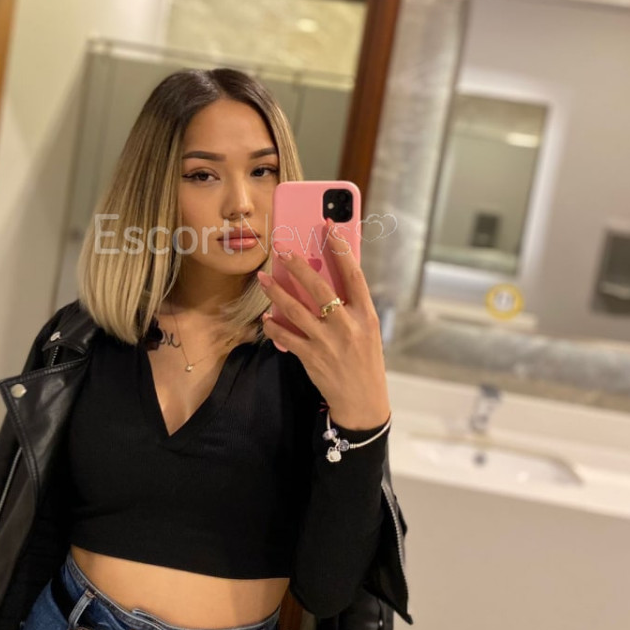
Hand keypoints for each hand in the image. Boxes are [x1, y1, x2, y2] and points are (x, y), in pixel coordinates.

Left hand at [256, 219, 389, 429]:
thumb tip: (323, 279)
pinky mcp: (312, 358)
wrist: (363, 402)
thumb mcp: (366, 331)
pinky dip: (274, 326)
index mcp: (366, 315)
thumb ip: (350, 307)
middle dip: (299, 267)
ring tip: (262, 279)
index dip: (341, 249)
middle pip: (320, 288)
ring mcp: (329, 342)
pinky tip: (266, 318)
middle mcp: (348, 326)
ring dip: (276, 292)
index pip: (353, 274)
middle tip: (282, 250)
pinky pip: (287, 337)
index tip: (329, 227)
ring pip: (297, 310)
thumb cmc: (365, 362)